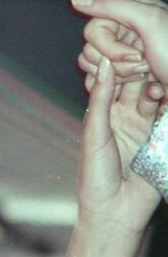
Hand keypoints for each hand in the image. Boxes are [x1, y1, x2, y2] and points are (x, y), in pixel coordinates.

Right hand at [71, 0, 167, 89]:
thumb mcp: (150, 22)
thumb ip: (112, 5)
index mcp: (131, 5)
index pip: (93, 27)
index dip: (111, 45)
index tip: (138, 53)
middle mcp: (124, 24)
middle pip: (91, 47)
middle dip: (117, 63)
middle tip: (144, 65)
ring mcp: (124, 47)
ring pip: (93, 64)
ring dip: (121, 76)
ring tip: (146, 75)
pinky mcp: (123, 68)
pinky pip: (100, 78)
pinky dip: (119, 86)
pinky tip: (142, 84)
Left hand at [78, 57, 160, 235]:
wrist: (115, 212)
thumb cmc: (96, 174)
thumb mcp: (95, 131)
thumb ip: (102, 98)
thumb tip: (106, 64)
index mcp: (105, 112)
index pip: (116, 81)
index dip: (123, 64)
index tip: (130, 45)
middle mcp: (126, 116)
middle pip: (138, 86)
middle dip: (144, 72)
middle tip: (151, 58)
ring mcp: (146, 128)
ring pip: (155, 99)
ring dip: (158, 90)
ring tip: (159, 86)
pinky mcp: (162, 141)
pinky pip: (167, 118)